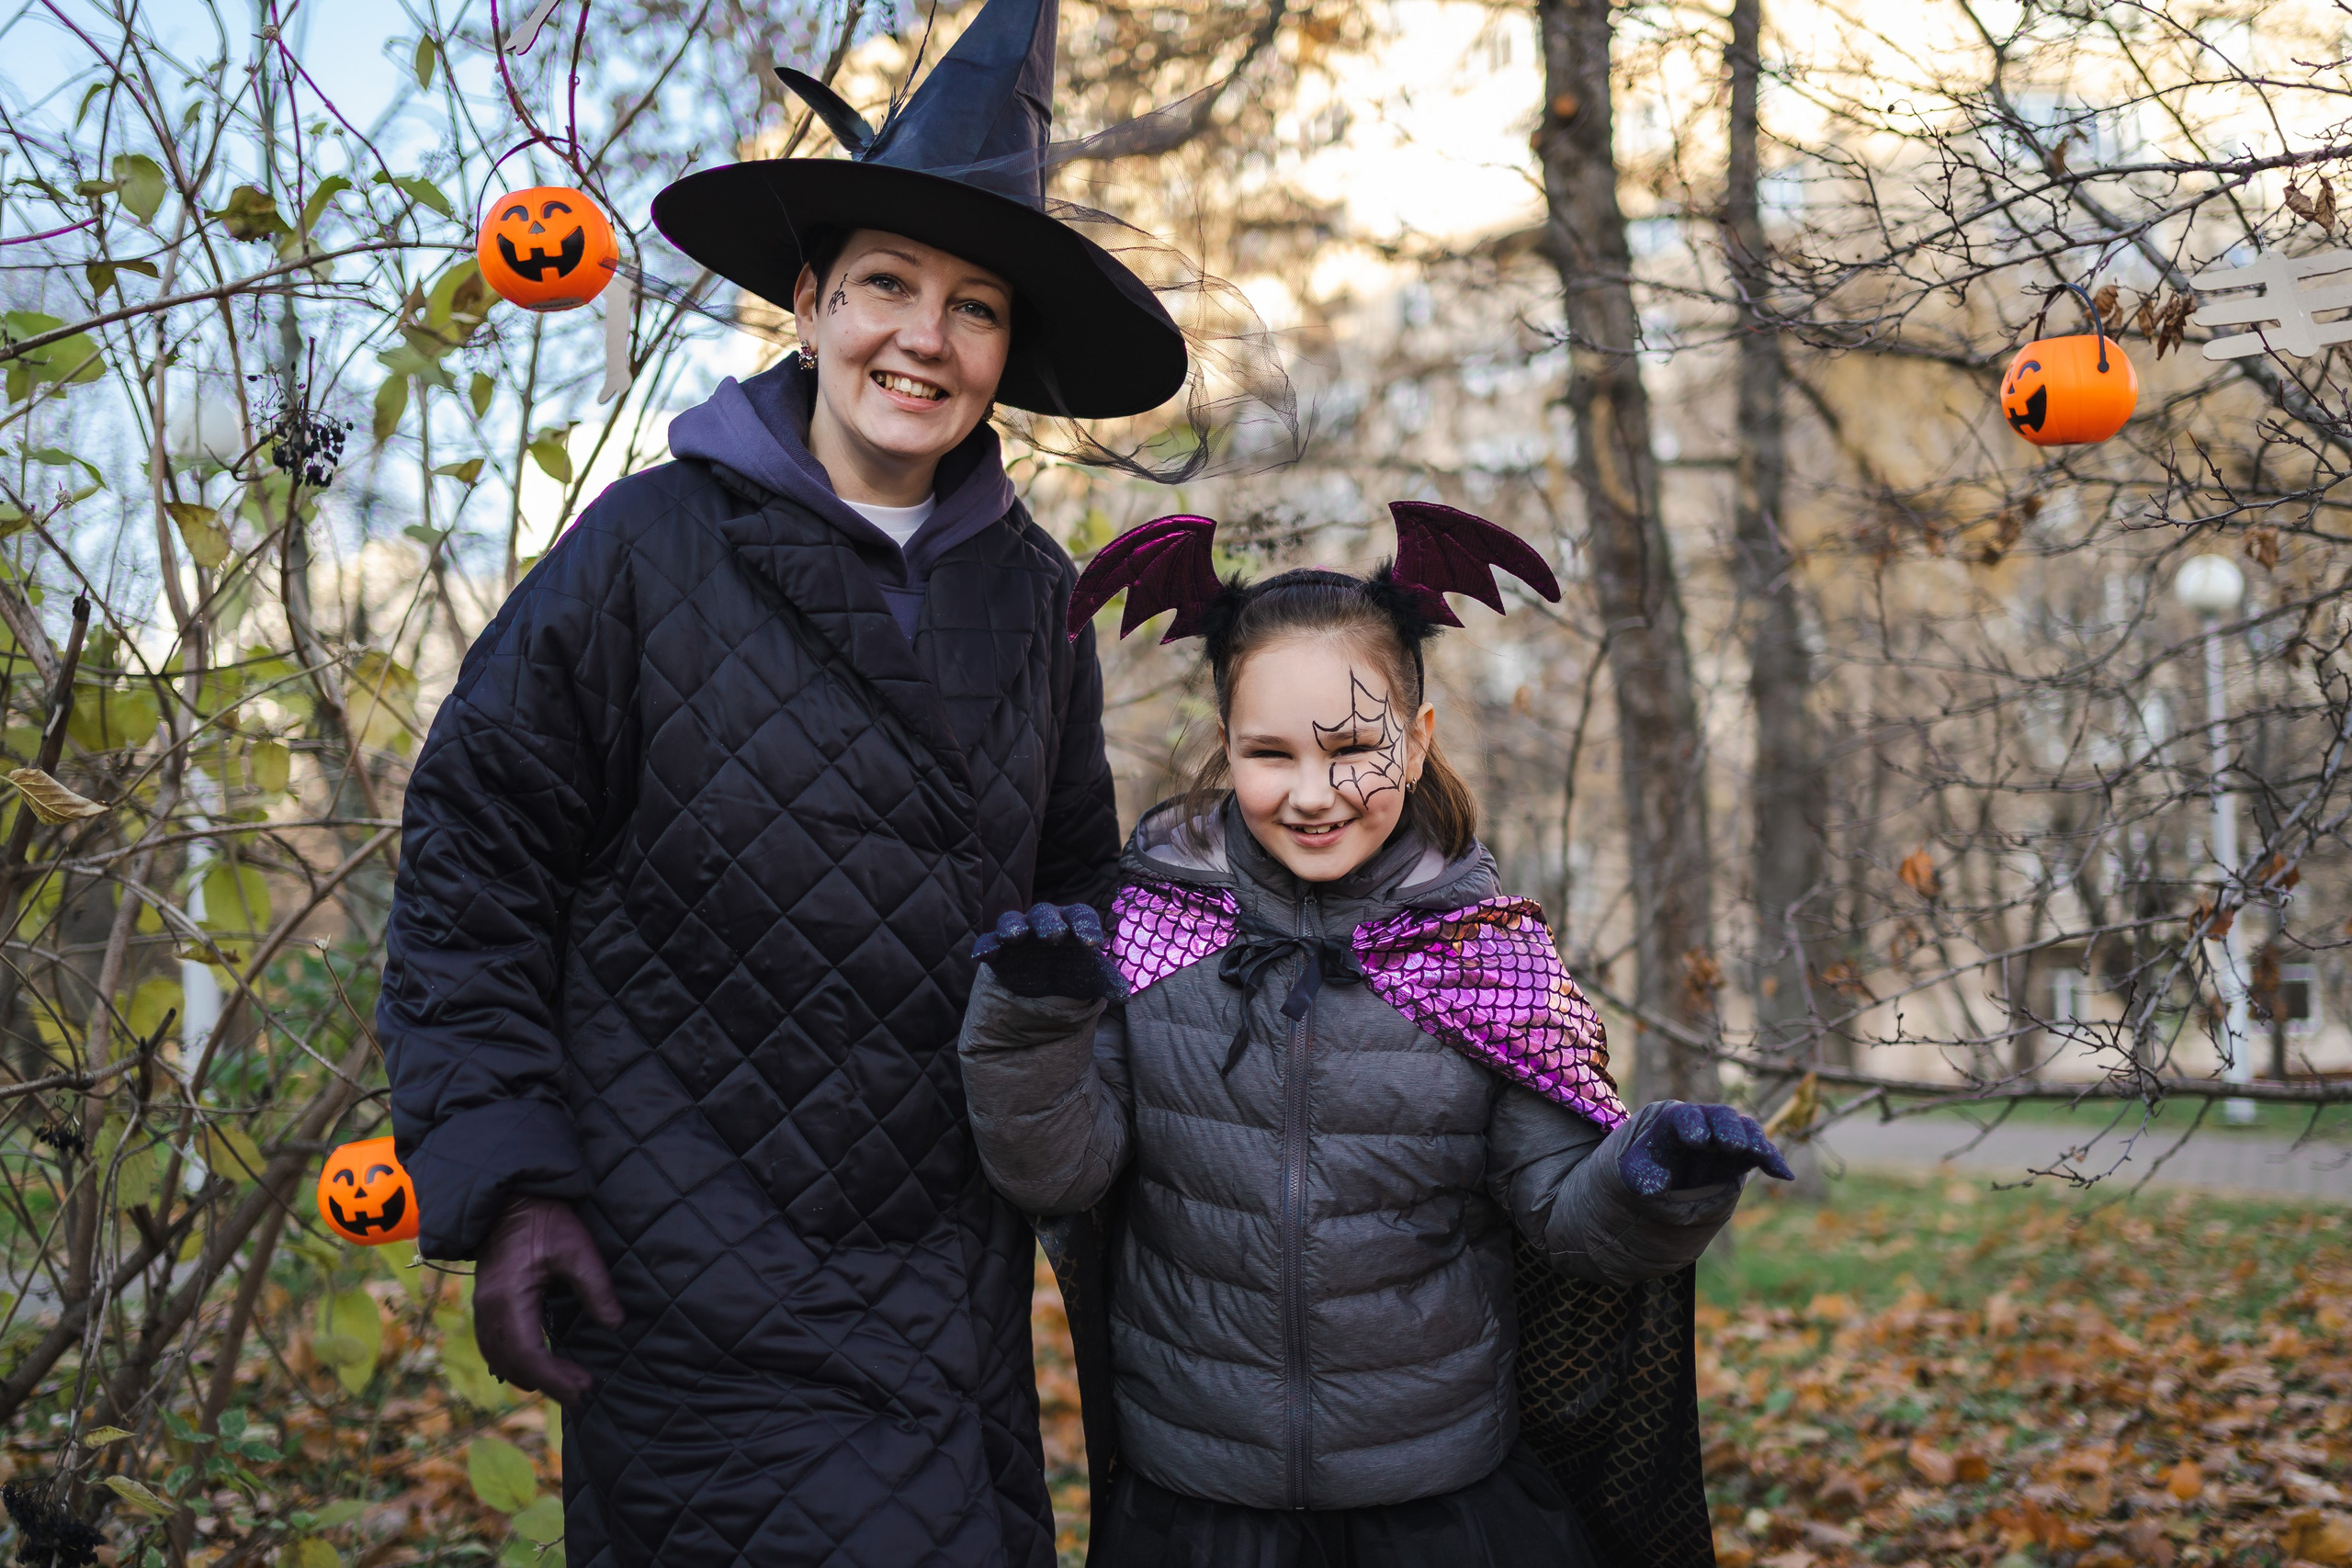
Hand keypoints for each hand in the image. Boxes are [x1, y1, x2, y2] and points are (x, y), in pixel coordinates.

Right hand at [473, 1196, 623, 1405]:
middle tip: (583, 1392)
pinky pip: (492, 1345)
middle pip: (513, 1362)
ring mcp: (483, 1308)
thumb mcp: (578, 1250)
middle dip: (548, 1382)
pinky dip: (511, 1363)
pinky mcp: (485, 1304)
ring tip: (565, 1385)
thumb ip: (596, 1288)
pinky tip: (534, 1370)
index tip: (585, 1387)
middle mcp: (490, 1310)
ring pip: (498, 1357)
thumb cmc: (546, 1221)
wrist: (511, 1199)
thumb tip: (616, 1325)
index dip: (555, 1378)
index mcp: (509, 1298)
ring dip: (529, 1375)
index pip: (529, 1354)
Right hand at [971, 902, 1128, 1001]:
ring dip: (1012, 926)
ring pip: (1011, 921)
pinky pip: (987, 941)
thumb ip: (1108, 982)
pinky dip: (985, 946)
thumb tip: (1125, 995)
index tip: (1092, 944)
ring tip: (1015, 937)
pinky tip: (983, 956)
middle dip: (1049, 923)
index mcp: (1072, 923)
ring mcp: (1018, 934)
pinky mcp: (998, 949)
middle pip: (1045, 913)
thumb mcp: (1092, 977)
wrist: (1044, 981)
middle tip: (1055, 935)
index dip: (1086, 926)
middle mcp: (1044, 922)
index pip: (1081, 916)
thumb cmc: (1073, 970)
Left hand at [1618, 1102, 1794, 1198]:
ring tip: (1761, 1156)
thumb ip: (1643, 1178)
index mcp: (1674, 1122)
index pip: (1684, 1116)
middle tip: (1731, 1145)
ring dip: (1755, 1141)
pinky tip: (1784, 1175)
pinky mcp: (1743, 1154)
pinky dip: (1773, 1160)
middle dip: (1727, 1128)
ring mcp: (1726, 1136)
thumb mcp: (1637, 1175)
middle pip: (1720, 1115)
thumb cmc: (1648, 1170)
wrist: (1664, 1178)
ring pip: (1746, 1129)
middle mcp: (1704, 1124)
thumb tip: (1655, 1187)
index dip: (1692, 1124)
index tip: (1696, 1140)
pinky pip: (1762, 1151)